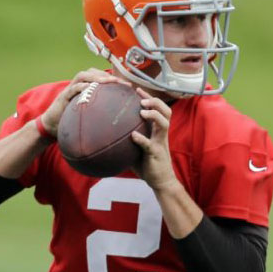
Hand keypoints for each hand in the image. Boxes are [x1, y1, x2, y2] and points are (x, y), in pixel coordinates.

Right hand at [39, 68, 128, 135]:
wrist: (49, 128)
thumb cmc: (69, 125)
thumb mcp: (86, 120)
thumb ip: (98, 118)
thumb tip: (118, 128)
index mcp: (84, 89)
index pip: (99, 78)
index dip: (112, 79)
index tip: (127, 86)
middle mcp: (77, 86)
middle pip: (93, 72)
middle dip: (107, 75)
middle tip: (120, 83)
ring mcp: (70, 89)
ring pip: (83, 75)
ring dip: (96, 77)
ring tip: (108, 82)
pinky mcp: (63, 96)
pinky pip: (73, 88)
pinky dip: (82, 87)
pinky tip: (90, 88)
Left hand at [131, 90, 201, 236]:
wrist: (161, 182)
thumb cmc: (148, 165)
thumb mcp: (136, 149)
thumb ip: (127, 140)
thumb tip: (107, 134)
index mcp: (158, 131)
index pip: (157, 109)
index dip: (148, 97)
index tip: (136, 89)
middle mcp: (161, 134)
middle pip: (165, 110)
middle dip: (154, 101)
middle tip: (140, 97)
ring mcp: (160, 143)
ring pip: (163, 123)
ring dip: (153, 115)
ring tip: (142, 111)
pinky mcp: (156, 154)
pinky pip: (150, 145)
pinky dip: (142, 139)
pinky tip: (133, 136)